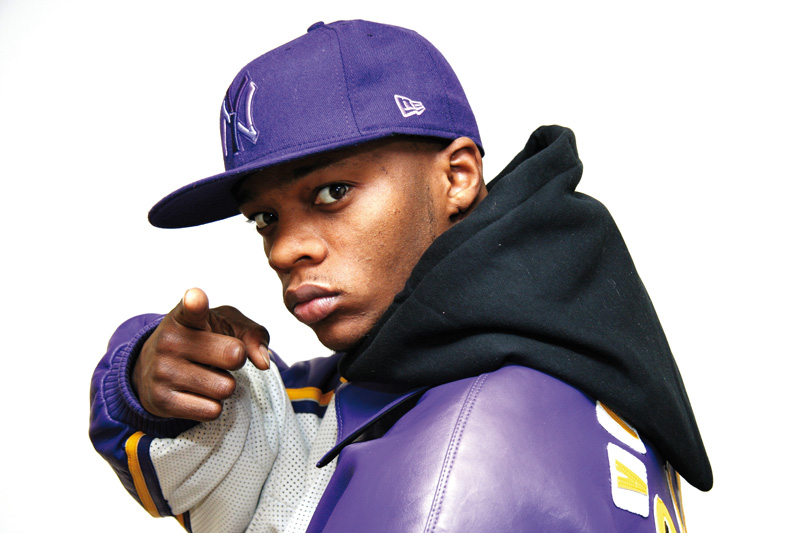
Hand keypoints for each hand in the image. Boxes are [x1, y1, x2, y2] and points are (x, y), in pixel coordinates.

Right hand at [133, 288, 270, 420]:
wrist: (153, 369)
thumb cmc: (202, 340)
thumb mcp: (227, 325)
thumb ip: (253, 334)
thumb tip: (263, 362)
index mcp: (185, 316)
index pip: (192, 307)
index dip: (196, 303)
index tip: (195, 298)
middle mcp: (169, 341)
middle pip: (234, 355)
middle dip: (236, 360)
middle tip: (218, 357)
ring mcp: (162, 371)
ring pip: (225, 388)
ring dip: (225, 386)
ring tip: (205, 375)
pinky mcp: (162, 402)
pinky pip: (212, 411)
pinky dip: (213, 406)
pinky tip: (197, 394)